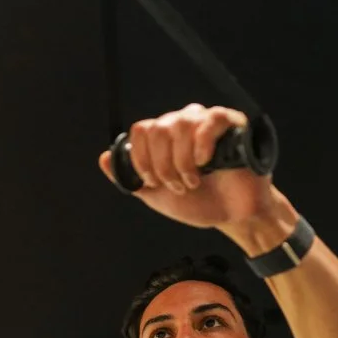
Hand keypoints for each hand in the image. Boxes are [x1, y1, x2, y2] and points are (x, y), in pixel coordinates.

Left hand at [97, 103, 274, 229]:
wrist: (233, 216)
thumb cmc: (199, 204)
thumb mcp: (157, 196)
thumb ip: (130, 178)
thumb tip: (103, 158)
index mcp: (166, 137)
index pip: (142, 130)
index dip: (142, 158)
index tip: (154, 182)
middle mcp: (184, 124)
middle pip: (158, 128)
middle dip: (163, 164)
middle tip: (178, 186)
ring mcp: (207, 122)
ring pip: (180, 124)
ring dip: (182, 161)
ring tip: (193, 182)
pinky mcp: (233, 125)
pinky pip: (211, 120)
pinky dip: (202, 144)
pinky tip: (206, 163)